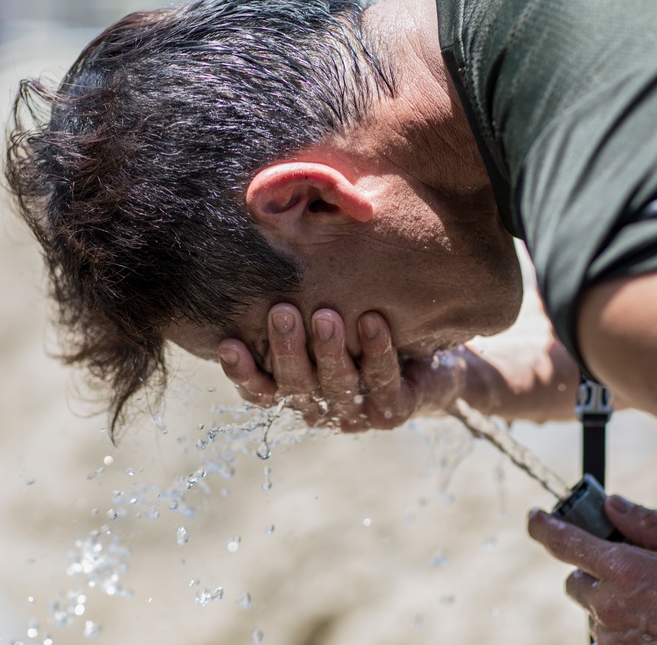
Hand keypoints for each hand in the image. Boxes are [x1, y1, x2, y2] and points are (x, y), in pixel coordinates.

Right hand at [216, 303, 465, 431]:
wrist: (428, 361)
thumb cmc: (360, 328)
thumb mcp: (322, 316)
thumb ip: (295, 303)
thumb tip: (260, 244)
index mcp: (296, 391)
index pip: (260, 390)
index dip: (242, 372)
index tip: (227, 343)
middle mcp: (321, 407)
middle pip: (296, 386)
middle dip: (288, 349)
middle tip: (282, 312)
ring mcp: (357, 411)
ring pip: (338, 384)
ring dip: (330, 351)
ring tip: (326, 315)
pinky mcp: (394, 409)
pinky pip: (383, 379)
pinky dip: (376, 350)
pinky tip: (372, 320)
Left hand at [528, 496, 656, 644]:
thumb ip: (648, 524)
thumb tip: (612, 504)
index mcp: (623, 569)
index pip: (562, 541)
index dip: (542, 526)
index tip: (535, 517)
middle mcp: (609, 606)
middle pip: (575, 581)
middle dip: (592, 571)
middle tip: (629, 569)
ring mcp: (613, 639)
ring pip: (594, 612)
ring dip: (612, 602)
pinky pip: (610, 638)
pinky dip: (625, 629)